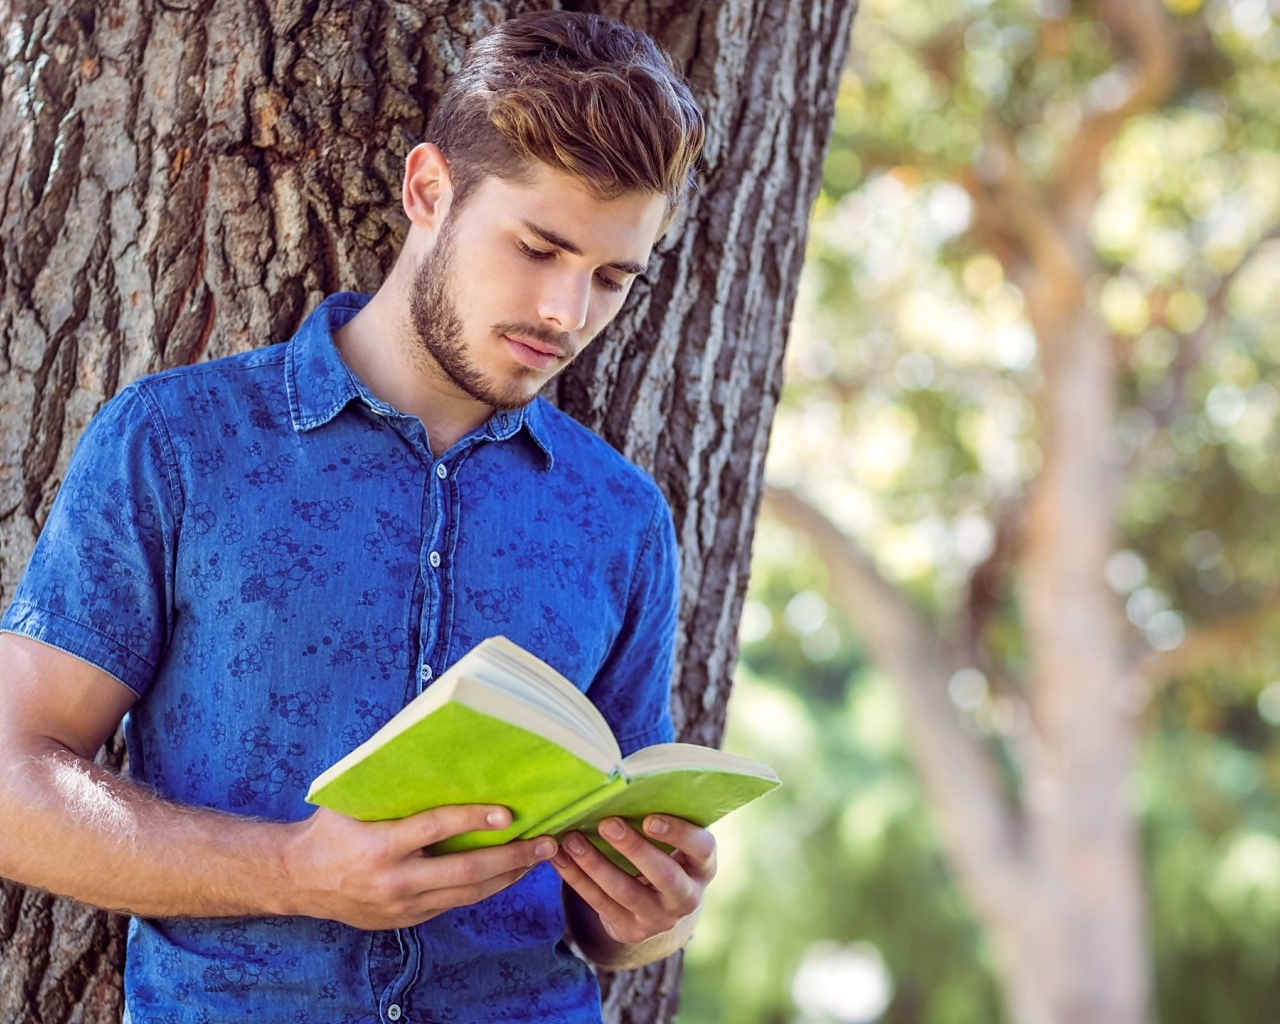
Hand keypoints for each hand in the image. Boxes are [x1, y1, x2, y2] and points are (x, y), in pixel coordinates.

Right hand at [281, 805, 556, 928]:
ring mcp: (401, 905)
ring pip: (467, 893)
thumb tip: (431, 741)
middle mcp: (393, 880)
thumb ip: (393, 783)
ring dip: (508, 875)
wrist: (296, 880)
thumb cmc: (330, 827)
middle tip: (546, 842)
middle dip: (511, 856)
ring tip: (539, 857)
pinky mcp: (406, 919)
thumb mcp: (354, 800)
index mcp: (378, 845)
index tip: (507, 812)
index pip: (434, 829)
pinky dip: (485, 887)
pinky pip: (455, 903)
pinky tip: (508, 872)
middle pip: (464, 871)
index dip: (472, 819)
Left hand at [552, 814, 715, 945]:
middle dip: (634, 849)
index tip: (650, 818)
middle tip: (607, 824)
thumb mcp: (674, 843)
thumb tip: (623, 786)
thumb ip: (660, 821)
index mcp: (703, 866)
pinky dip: (577, 879)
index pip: (700, 848)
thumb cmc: (663, 855)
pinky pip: (600, 904)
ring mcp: (660, 918)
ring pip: (625, 891)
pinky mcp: (631, 931)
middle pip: (664, 875)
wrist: (658, 906)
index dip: (678, 833)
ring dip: (595, 864)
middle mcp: (687, 896)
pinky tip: (560, 859)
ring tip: (571, 839)